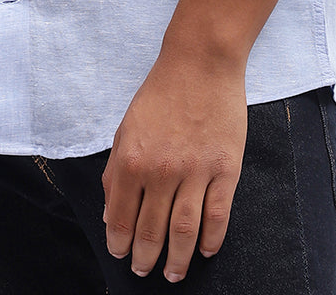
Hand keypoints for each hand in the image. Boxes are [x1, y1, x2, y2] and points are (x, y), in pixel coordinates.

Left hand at [101, 50, 246, 282]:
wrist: (200, 62)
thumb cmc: (161, 93)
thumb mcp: (126, 128)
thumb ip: (115, 172)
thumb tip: (111, 214)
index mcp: (131, 160)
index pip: (120, 218)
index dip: (119, 243)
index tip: (121, 255)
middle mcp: (160, 171)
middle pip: (151, 232)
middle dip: (145, 258)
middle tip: (145, 271)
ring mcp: (195, 171)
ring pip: (183, 233)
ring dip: (176, 261)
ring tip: (173, 274)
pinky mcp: (225, 169)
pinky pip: (217, 216)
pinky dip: (211, 240)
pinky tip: (205, 251)